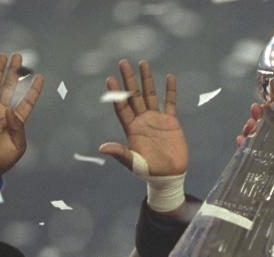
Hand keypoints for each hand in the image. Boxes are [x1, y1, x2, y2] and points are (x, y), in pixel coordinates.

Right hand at [0, 52, 43, 183]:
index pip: (26, 102)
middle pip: (10, 88)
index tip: (40, 77)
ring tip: (2, 57)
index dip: (33, 90)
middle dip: (14, 73)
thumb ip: (17, 128)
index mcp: (15, 121)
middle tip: (18, 56)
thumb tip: (9, 110)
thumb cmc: (2, 160)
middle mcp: (2, 112)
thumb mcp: (17, 146)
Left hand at [99, 60, 187, 178]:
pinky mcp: (171, 122)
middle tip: (123, 62)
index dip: (116, 93)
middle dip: (129, 80)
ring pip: (150, 95)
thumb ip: (120, 153)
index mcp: (132, 128)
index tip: (110, 79)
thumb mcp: (134, 163)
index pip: (122, 107)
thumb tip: (102, 148)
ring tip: (143, 63)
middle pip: (134, 96)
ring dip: (147, 79)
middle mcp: (142, 120)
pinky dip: (170, 91)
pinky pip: (170, 102)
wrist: (169, 176)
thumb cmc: (150, 172)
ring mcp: (156, 119)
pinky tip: (169, 77)